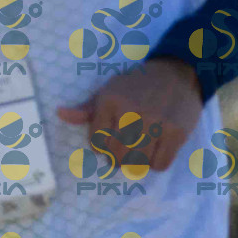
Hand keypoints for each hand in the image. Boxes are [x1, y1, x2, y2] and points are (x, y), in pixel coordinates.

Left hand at [57, 58, 203, 174]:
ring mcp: (156, 123)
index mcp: (110, 101)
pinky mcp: (177, 132)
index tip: (112, 139)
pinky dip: (157, 163)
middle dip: (119, 158)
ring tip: (142, 149)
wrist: (177, 73)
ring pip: (138, 163)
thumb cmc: (138, 85)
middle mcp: (132, 112)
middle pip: (116, 156)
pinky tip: (158, 149)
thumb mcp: (109, 91)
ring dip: (138, 162)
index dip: (102, 147)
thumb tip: (60, 114)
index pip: (97, 143)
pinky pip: (160, 164)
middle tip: (127, 149)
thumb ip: (86, 109)